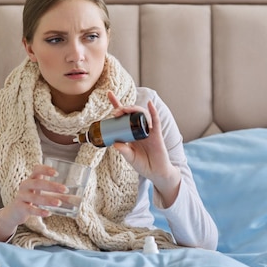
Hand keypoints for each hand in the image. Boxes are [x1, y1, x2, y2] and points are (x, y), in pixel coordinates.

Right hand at [0, 163, 67, 240]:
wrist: (14, 212)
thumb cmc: (32, 200)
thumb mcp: (42, 194)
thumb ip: (57, 195)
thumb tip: (76, 199)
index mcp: (31, 179)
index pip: (36, 169)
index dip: (45, 169)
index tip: (56, 173)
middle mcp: (25, 185)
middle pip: (37, 183)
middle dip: (52, 186)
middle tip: (65, 189)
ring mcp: (21, 196)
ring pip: (34, 197)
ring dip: (47, 199)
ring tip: (59, 203)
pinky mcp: (20, 207)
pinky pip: (30, 209)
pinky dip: (39, 211)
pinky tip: (48, 213)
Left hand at [106, 91, 180, 206]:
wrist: (156, 173)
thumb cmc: (143, 164)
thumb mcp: (130, 158)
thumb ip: (124, 151)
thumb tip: (115, 144)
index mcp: (130, 132)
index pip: (123, 116)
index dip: (116, 104)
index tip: (109, 93)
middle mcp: (139, 128)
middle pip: (132, 113)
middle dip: (123, 109)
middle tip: (116, 112)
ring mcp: (148, 130)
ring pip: (142, 115)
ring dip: (134, 110)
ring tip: (126, 110)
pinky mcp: (157, 134)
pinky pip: (156, 121)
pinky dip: (153, 112)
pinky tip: (150, 104)